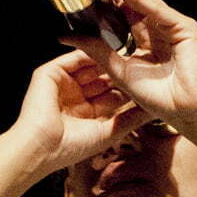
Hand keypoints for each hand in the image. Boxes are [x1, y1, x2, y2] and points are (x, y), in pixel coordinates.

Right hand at [10, 50, 149, 174]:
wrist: (43, 147)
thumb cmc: (72, 146)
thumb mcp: (109, 131)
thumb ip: (130, 119)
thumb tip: (154, 111)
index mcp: (87, 111)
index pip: (111, 93)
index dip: (128, 87)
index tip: (148, 79)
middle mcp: (75, 95)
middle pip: (101, 77)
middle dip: (119, 70)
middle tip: (140, 59)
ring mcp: (62, 84)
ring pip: (88, 66)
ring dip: (106, 59)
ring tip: (126, 51)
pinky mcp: (49, 74)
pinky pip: (71, 59)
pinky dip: (87, 53)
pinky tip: (105, 49)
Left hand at [68, 0, 196, 127]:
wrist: (186, 113)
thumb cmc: (160, 98)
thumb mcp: (118, 69)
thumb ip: (95, 49)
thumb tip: (66, 35)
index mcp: (145, 42)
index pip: (122, 14)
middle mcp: (159, 31)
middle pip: (131, 2)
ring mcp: (173, 28)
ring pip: (143, 1)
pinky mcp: (184, 28)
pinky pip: (156, 10)